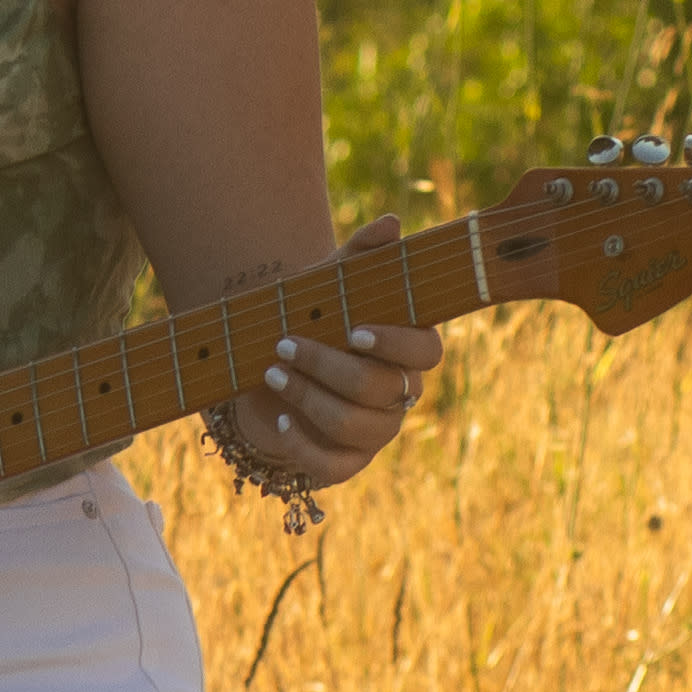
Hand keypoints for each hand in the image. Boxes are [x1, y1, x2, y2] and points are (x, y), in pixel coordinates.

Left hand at [240, 213, 436, 495]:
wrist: (265, 360)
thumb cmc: (308, 319)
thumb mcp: (326, 282)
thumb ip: (358, 255)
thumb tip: (391, 224)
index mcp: (407, 349)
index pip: (426, 352)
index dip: (394, 343)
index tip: (353, 328)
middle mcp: (401, 392)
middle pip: (381, 388)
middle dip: (328, 366)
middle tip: (284, 345)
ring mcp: (377, 430)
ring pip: (355, 425)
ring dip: (307, 398)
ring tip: (271, 374)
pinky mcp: (346, 460)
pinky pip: (333, 467)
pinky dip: (301, 446)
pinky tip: (279, 421)